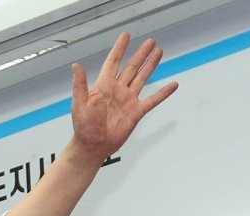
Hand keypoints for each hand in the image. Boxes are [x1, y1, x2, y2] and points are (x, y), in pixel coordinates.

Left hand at [71, 32, 178, 160]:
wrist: (93, 146)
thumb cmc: (83, 127)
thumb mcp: (79, 103)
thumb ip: (80, 84)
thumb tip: (76, 65)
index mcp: (103, 86)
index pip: (113, 62)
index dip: (119, 48)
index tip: (126, 35)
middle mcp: (117, 90)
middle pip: (131, 67)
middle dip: (140, 54)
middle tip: (150, 41)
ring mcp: (128, 100)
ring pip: (142, 78)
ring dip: (150, 65)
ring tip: (158, 52)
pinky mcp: (136, 112)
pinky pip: (152, 100)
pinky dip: (163, 93)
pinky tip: (173, 85)